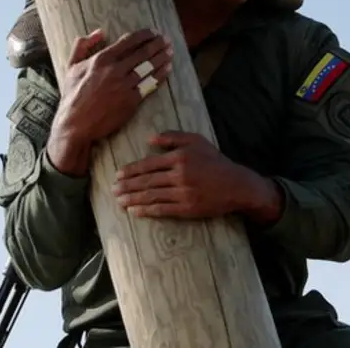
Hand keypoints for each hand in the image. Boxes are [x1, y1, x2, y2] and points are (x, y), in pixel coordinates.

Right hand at [48, 29, 172, 174]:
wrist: (76, 124)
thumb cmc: (73, 95)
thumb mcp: (71, 66)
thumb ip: (83, 45)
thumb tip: (99, 31)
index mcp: (101, 59)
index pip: (128, 41)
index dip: (144, 35)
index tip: (153, 32)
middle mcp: (115, 70)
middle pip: (142, 53)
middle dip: (157, 44)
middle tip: (167, 40)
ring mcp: (124, 85)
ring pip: (148, 67)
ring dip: (162, 57)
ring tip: (170, 52)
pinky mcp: (131, 101)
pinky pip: (149, 85)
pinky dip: (160, 75)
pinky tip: (167, 69)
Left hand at [112, 131, 281, 221]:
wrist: (236, 185)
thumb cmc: (215, 160)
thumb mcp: (195, 140)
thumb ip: (172, 137)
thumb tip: (149, 139)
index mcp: (179, 157)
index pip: (148, 164)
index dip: (131, 170)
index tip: (118, 175)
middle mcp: (179, 175)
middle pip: (147, 181)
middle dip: (127, 186)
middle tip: (113, 190)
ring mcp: (183, 193)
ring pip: (152, 196)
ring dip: (133, 199)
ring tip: (119, 201)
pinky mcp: (187, 209)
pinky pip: (162, 210)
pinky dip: (146, 210)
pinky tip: (135, 211)